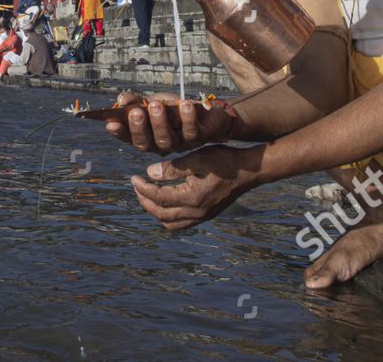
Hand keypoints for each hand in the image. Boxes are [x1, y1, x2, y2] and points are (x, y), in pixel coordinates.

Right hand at [104, 93, 231, 153]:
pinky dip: (187, 118)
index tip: (110, 122)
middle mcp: (161, 145)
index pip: (129, 138)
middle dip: (139, 128)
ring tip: (156, 104)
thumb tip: (121, 100)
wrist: (209, 113)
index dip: (119, 132)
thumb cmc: (176, 109)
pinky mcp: (199, 138)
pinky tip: (184, 103)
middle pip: (147, 143)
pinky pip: (192, 131)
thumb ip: (137, 102)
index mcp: (147, 137)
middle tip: (135, 112)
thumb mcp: (155, 102)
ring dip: (160, 122)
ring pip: (167, 140)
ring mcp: (180, 144)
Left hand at [130, 144, 262, 230]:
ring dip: (156, 212)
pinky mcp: (207, 215)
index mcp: (194, 197)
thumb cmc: (224, 160)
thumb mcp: (197, 158)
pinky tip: (166, 201)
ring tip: (148, 196)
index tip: (133, 178)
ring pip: (171, 224)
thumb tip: (149, 174)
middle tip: (136, 187)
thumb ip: (173, 168)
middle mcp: (198, 212)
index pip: (159, 198)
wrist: (249, 170)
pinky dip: (169, 216)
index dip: (142, 189)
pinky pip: (182, 224)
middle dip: (145, 202)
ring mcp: (203, 216)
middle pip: (162, 215)